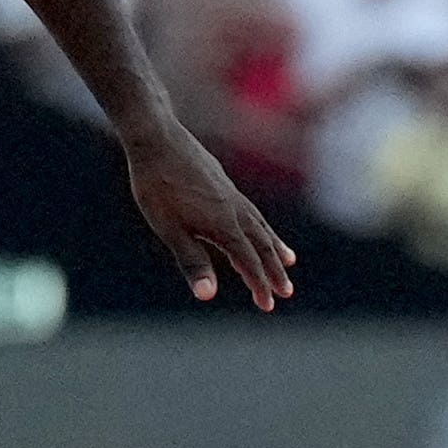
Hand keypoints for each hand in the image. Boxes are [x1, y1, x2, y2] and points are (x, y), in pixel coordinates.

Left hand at [125, 118, 297, 308]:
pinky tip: (257, 228)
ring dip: (274, 248)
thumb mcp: (170, 230)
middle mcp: (236, 212)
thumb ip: (192, 262)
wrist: (158, 141)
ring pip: (261, 228)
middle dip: (274, 272)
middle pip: (262, 247)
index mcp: (224, 226)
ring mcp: (233, 198)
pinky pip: (253, 214)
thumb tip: (207, 296)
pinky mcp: (226, 187)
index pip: (249, 262)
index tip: (267, 305)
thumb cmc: (158, 188)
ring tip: (289, 260)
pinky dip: (263, 227)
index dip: (259, 285)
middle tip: (286, 292)